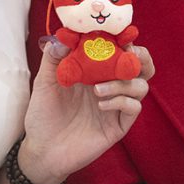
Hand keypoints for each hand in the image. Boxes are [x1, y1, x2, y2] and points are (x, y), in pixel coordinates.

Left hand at [18, 39, 153, 183]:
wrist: (42, 149)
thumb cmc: (43, 114)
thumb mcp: (44, 81)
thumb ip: (53, 57)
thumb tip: (66, 36)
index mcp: (95, 72)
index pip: (119, 51)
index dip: (123, 40)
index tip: (118, 35)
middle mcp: (110, 86)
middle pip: (141, 67)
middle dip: (140, 57)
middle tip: (128, 53)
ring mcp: (116, 106)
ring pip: (141, 86)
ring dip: (123, 83)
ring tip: (97, 90)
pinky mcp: (118, 126)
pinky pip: (134, 108)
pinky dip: (122, 101)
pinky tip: (101, 105)